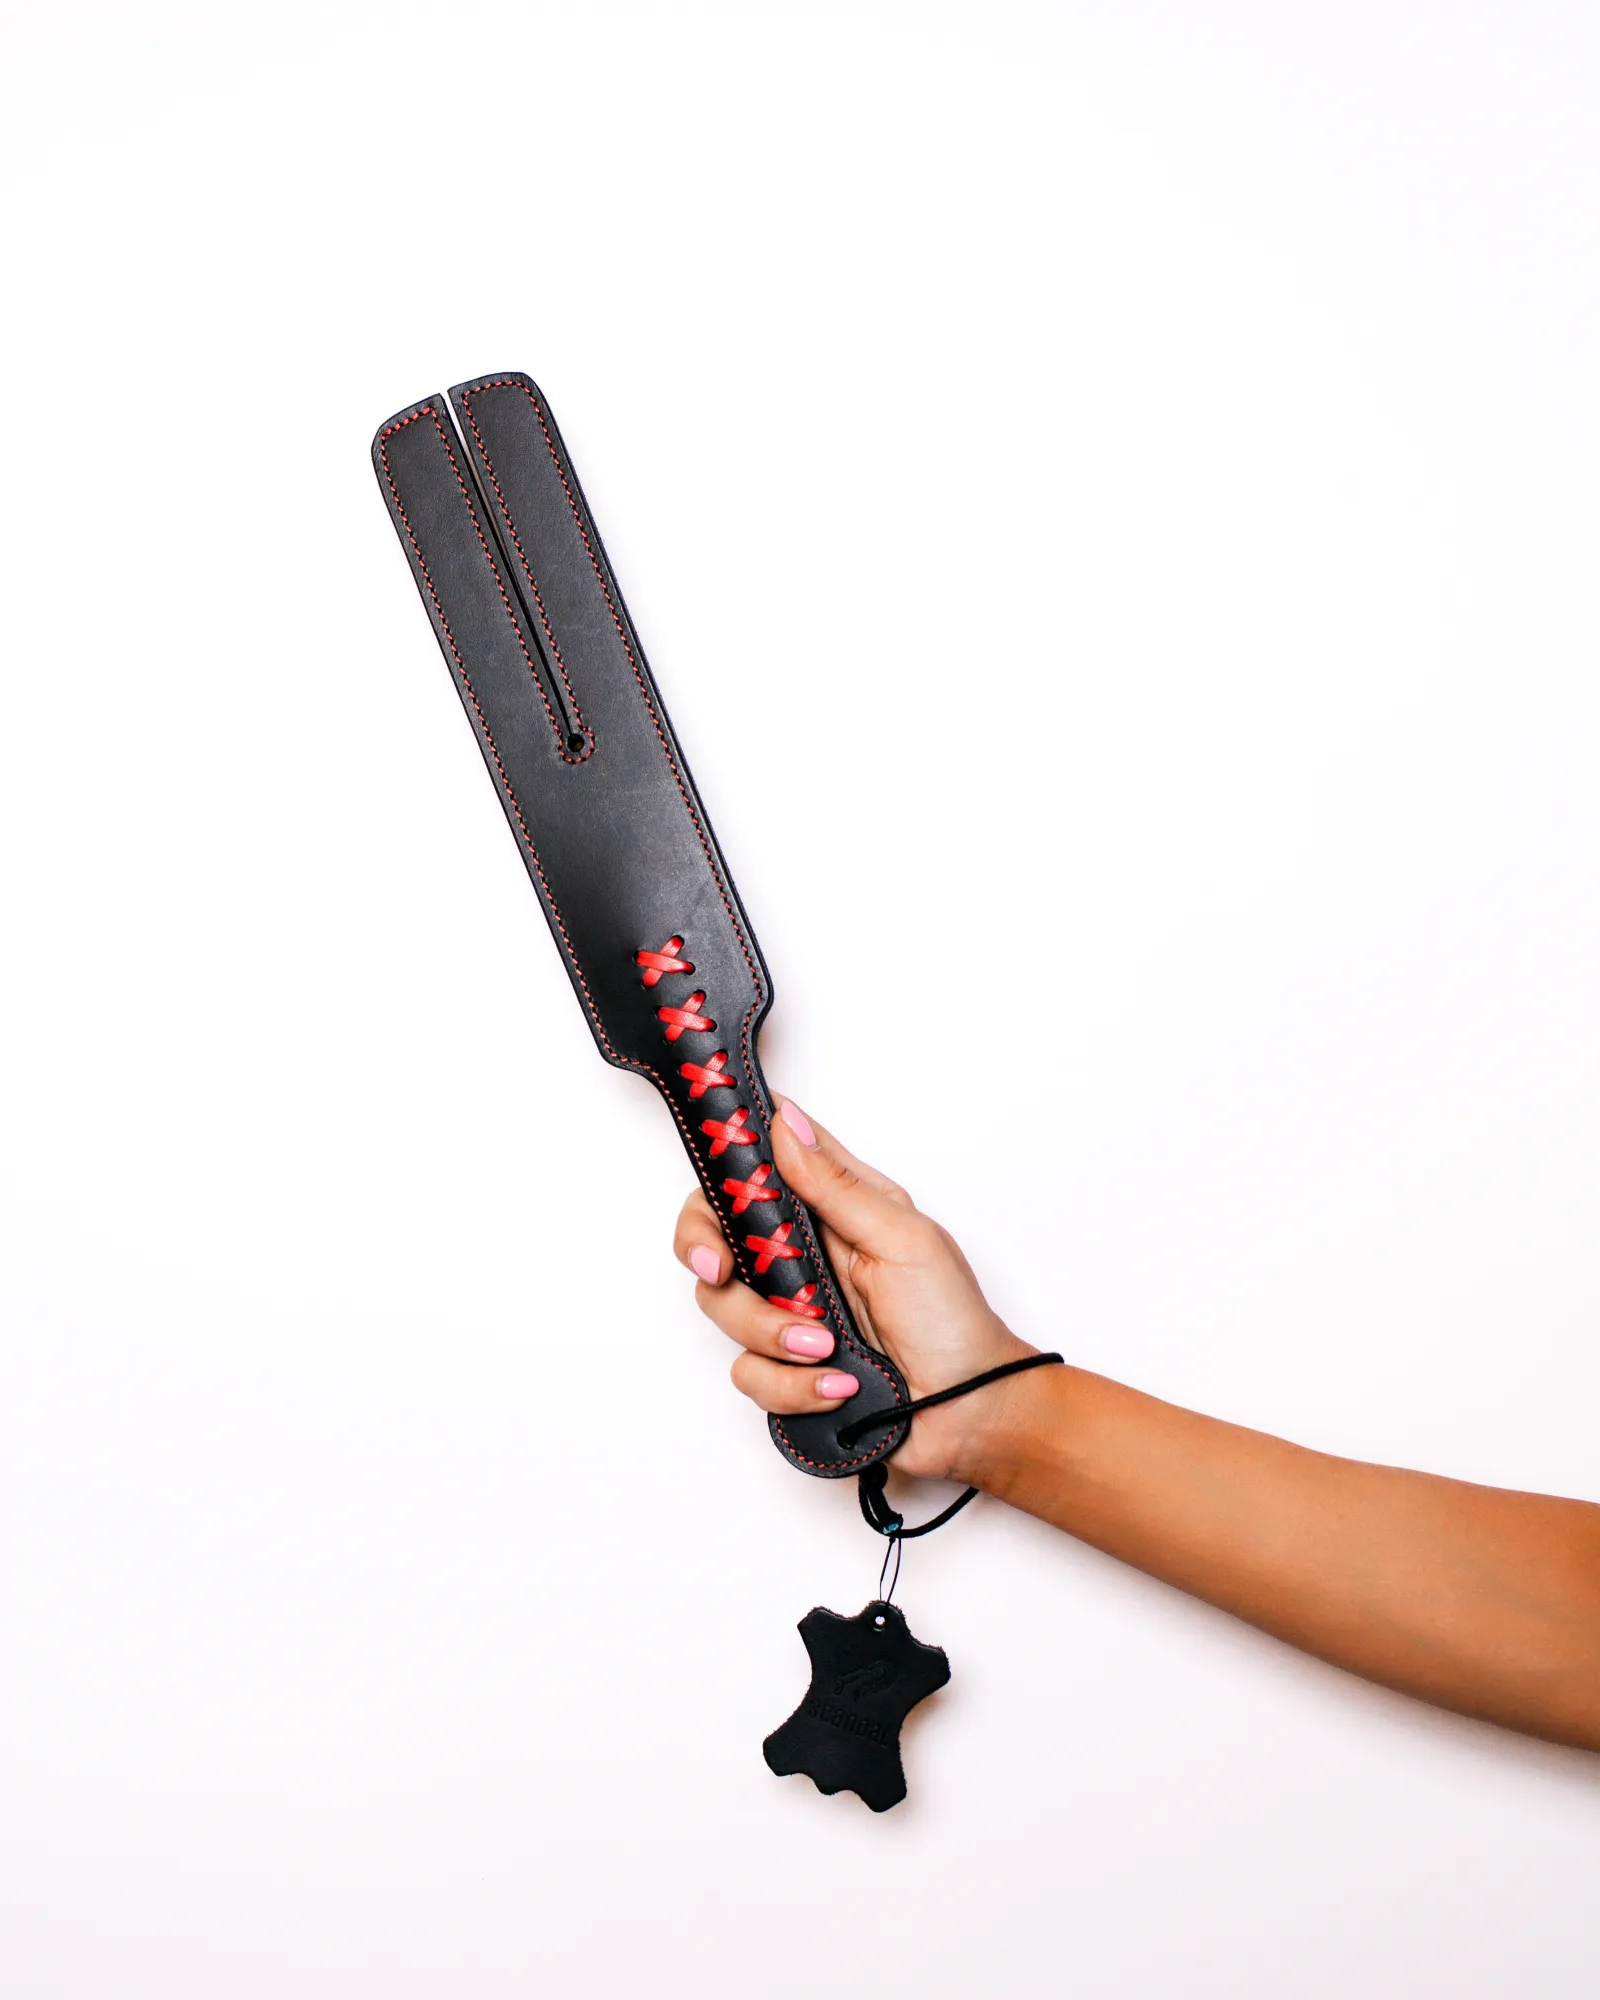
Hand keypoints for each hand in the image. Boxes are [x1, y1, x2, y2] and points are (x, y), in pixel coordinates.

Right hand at [673, 1098, 1038, 1483]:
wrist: (969, 1412)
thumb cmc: (953, 1320)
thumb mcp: (903, 1239)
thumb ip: (837, 1185)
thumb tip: (787, 1123)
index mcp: (834, 1207)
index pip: (760, 1163)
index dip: (724, 1162)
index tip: (715, 1184)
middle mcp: (802, 1253)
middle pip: (715, 1231)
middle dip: (706, 1250)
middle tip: (722, 1269)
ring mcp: (789, 1310)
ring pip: (723, 1306)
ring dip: (770, 1333)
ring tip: (826, 1348)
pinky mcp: (785, 1365)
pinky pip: (748, 1371)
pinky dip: (791, 1383)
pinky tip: (837, 1385)